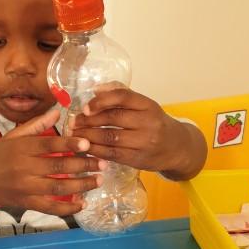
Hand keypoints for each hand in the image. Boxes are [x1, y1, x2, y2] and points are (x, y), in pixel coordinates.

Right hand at [0, 107, 106, 215]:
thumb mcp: (13, 136)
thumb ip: (36, 125)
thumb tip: (58, 111)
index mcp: (22, 148)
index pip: (49, 145)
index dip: (69, 144)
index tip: (88, 143)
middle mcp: (25, 168)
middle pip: (58, 167)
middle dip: (84, 165)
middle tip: (103, 163)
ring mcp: (27, 188)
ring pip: (58, 188)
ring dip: (82, 185)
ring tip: (99, 180)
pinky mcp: (28, 203)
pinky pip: (51, 208)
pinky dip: (68, 208)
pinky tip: (83, 204)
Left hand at [70, 87, 206, 178]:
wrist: (177, 148)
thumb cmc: (153, 122)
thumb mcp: (144, 105)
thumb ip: (121, 94)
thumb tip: (96, 89)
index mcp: (148, 105)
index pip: (122, 97)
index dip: (101, 101)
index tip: (85, 106)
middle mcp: (148, 122)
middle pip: (113, 119)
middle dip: (88, 120)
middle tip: (72, 122)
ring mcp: (144, 142)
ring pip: (110, 138)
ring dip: (88, 136)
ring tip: (74, 135)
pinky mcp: (138, 159)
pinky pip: (112, 154)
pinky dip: (95, 151)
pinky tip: (85, 148)